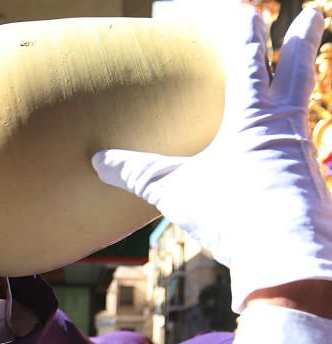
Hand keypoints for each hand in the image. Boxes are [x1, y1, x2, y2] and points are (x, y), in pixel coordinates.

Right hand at [92, 8, 331, 311]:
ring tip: (302, 75)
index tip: (244, 8)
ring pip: (306, 104)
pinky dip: (297, 133)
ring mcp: (303, 151)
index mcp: (252, 114)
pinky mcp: (310, 180)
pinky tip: (290, 147)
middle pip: (300, 67)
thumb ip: (135, 172)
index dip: (245, 26)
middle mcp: (285, 124)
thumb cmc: (232, 214)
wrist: (288, 255)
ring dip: (304, 84)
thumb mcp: (174, 191)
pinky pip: (304, 144)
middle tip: (314, 14)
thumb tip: (96, 160)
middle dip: (305, 37)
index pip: (250, 54)